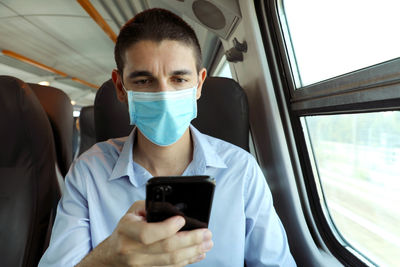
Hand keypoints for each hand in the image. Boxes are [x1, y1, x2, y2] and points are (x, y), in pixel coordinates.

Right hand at [79, 200, 212, 266]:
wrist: (111, 255)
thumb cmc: (126, 229)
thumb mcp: (133, 212)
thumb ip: (152, 207)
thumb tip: (176, 209)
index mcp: (126, 231)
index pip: (148, 233)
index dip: (168, 228)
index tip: (182, 220)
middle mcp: (131, 251)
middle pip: (166, 248)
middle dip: (191, 240)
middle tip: (206, 233)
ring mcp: (140, 265)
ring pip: (172, 261)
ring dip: (193, 252)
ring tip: (207, 243)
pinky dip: (187, 261)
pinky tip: (198, 254)